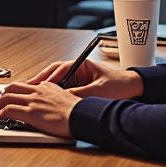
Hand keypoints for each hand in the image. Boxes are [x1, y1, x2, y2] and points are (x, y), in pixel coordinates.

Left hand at [0, 81, 79, 137]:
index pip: (26, 85)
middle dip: (3, 94)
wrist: (82, 116)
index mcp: (47, 87)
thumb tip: (52, 101)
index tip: (12, 97)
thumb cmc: (78, 111)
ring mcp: (33, 101)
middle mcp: (38, 91)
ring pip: (7, 96)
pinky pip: (9, 110)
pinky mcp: (30, 113)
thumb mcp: (66, 98)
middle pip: (13, 87)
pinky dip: (0, 113)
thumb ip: (56, 96)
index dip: (16, 92)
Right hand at [29, 58, 143, 99]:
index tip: (38, 85)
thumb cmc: (120, 85)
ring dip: (47, 87)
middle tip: (29, 88)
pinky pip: (65, 89)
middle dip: (42, 81)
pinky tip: (49, 101)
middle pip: (55, 73)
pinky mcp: (82, 87)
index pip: (60, 69)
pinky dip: (56, 94)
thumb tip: (63, 98)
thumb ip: (80, 94)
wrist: (136, 89)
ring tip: (35, 95)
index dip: (47, 78)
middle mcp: (79, 70)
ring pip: (58, 81)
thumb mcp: (98, 91)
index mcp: (82, 65)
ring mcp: (80, 78)